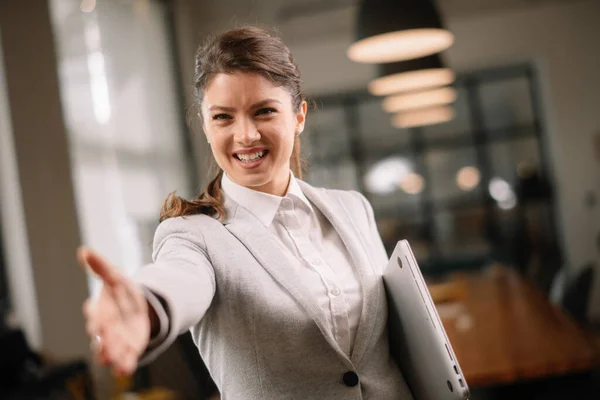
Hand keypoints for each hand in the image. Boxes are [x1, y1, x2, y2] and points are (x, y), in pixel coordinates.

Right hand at [78, 247, 149, 375]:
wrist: (138, 307)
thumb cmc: (122, 292)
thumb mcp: (116, 277)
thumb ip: (101, 266)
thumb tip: (84, 250)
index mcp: (100, 310)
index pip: (95, 315)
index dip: (96, 319)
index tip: (97, 322)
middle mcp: (104, 329)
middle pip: (102, 337)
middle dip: (104, 343)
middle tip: (106, 351)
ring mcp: (115, 341)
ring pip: (110, 351)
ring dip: (112, 357)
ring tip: (116, 364)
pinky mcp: (127, 350)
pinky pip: (125, 359)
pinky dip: (125, 365)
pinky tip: (127, 371)